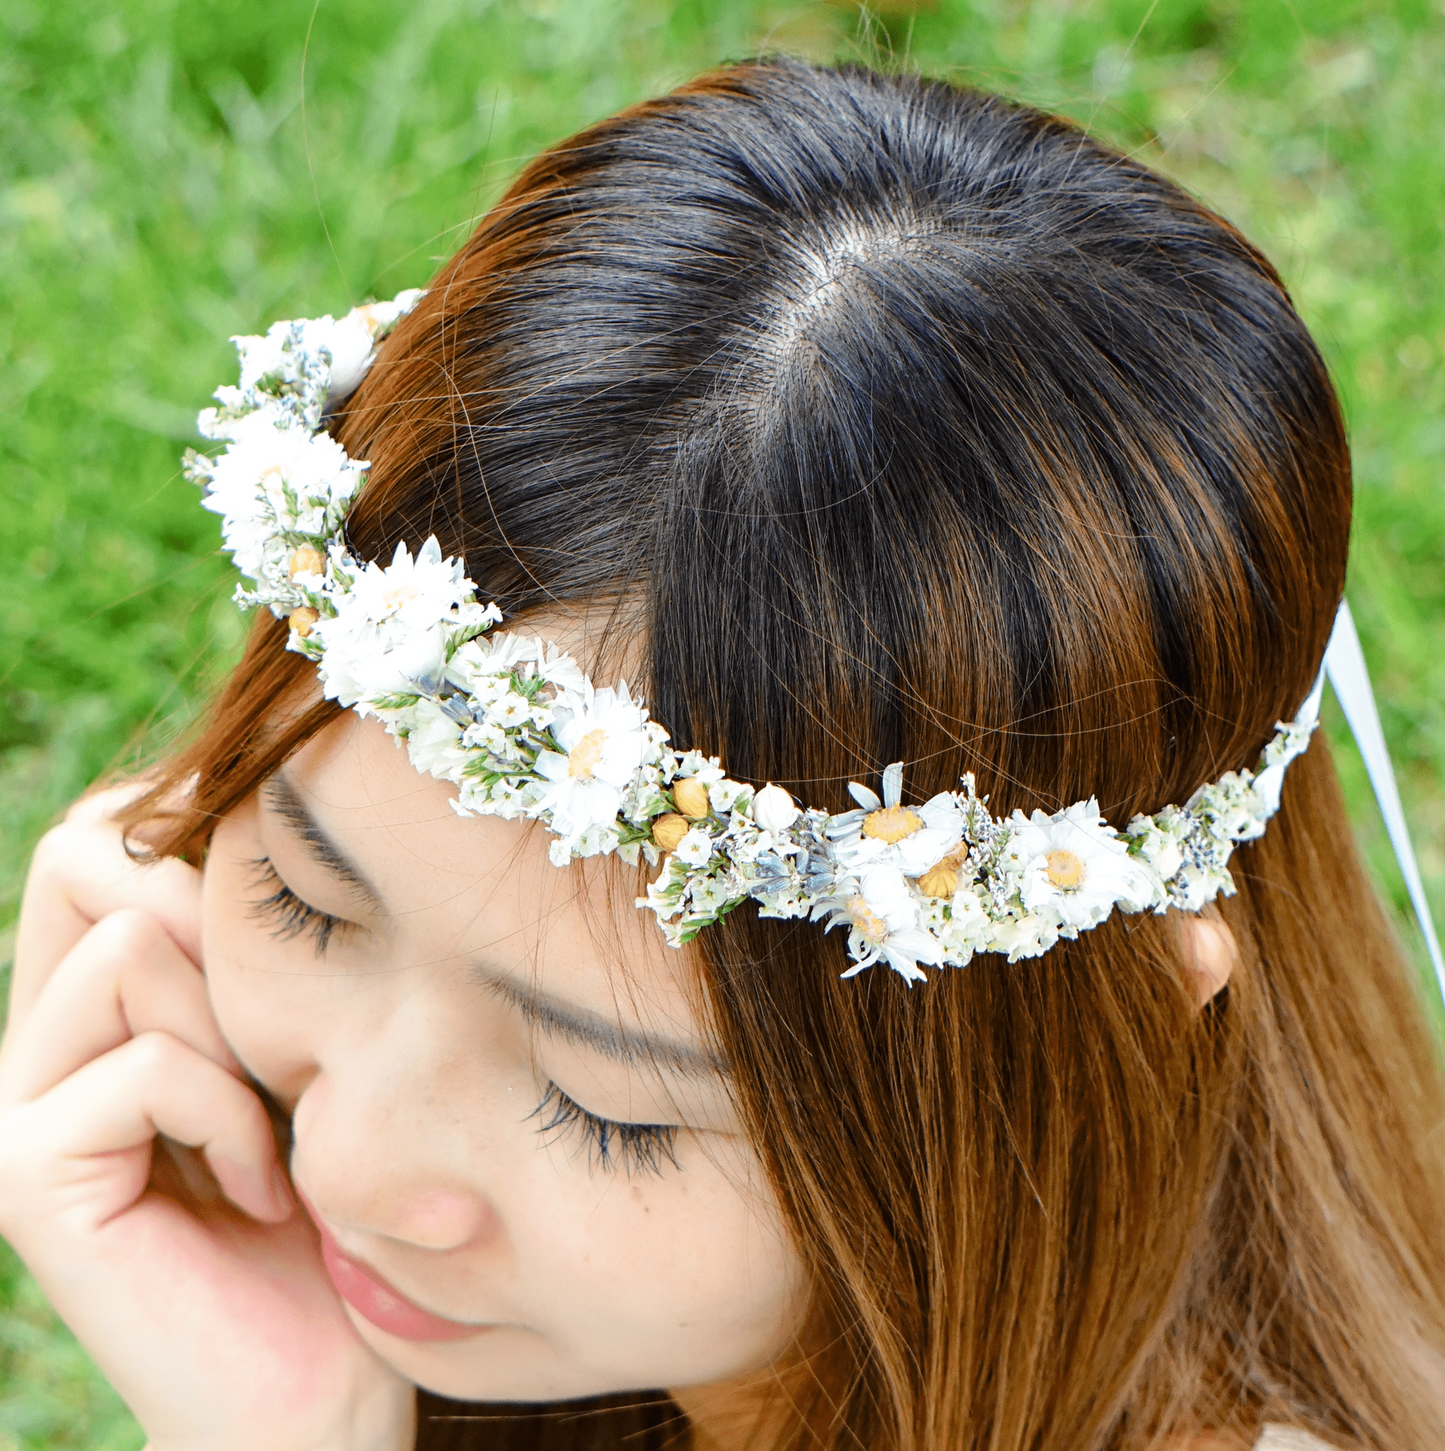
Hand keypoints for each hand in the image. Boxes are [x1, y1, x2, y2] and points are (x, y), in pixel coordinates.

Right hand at [0, 784, 415, 1450]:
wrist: (326, 1382)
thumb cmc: (343, 1195)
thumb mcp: (309, 1035)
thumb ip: (253, 940)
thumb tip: (251, 796)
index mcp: (92, 1000)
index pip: (95, 830)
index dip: (191, 841)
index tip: (284, 944)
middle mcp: (34, 1039)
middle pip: (83, 853)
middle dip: (211, 928)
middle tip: (274, 1045)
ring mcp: (17, 1106)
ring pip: (130, 951)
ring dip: (240, 1033)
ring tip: (275, 1130)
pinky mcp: (28, 1176)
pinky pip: (149, 1063)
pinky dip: (234, 1117)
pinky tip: (261, 1190)